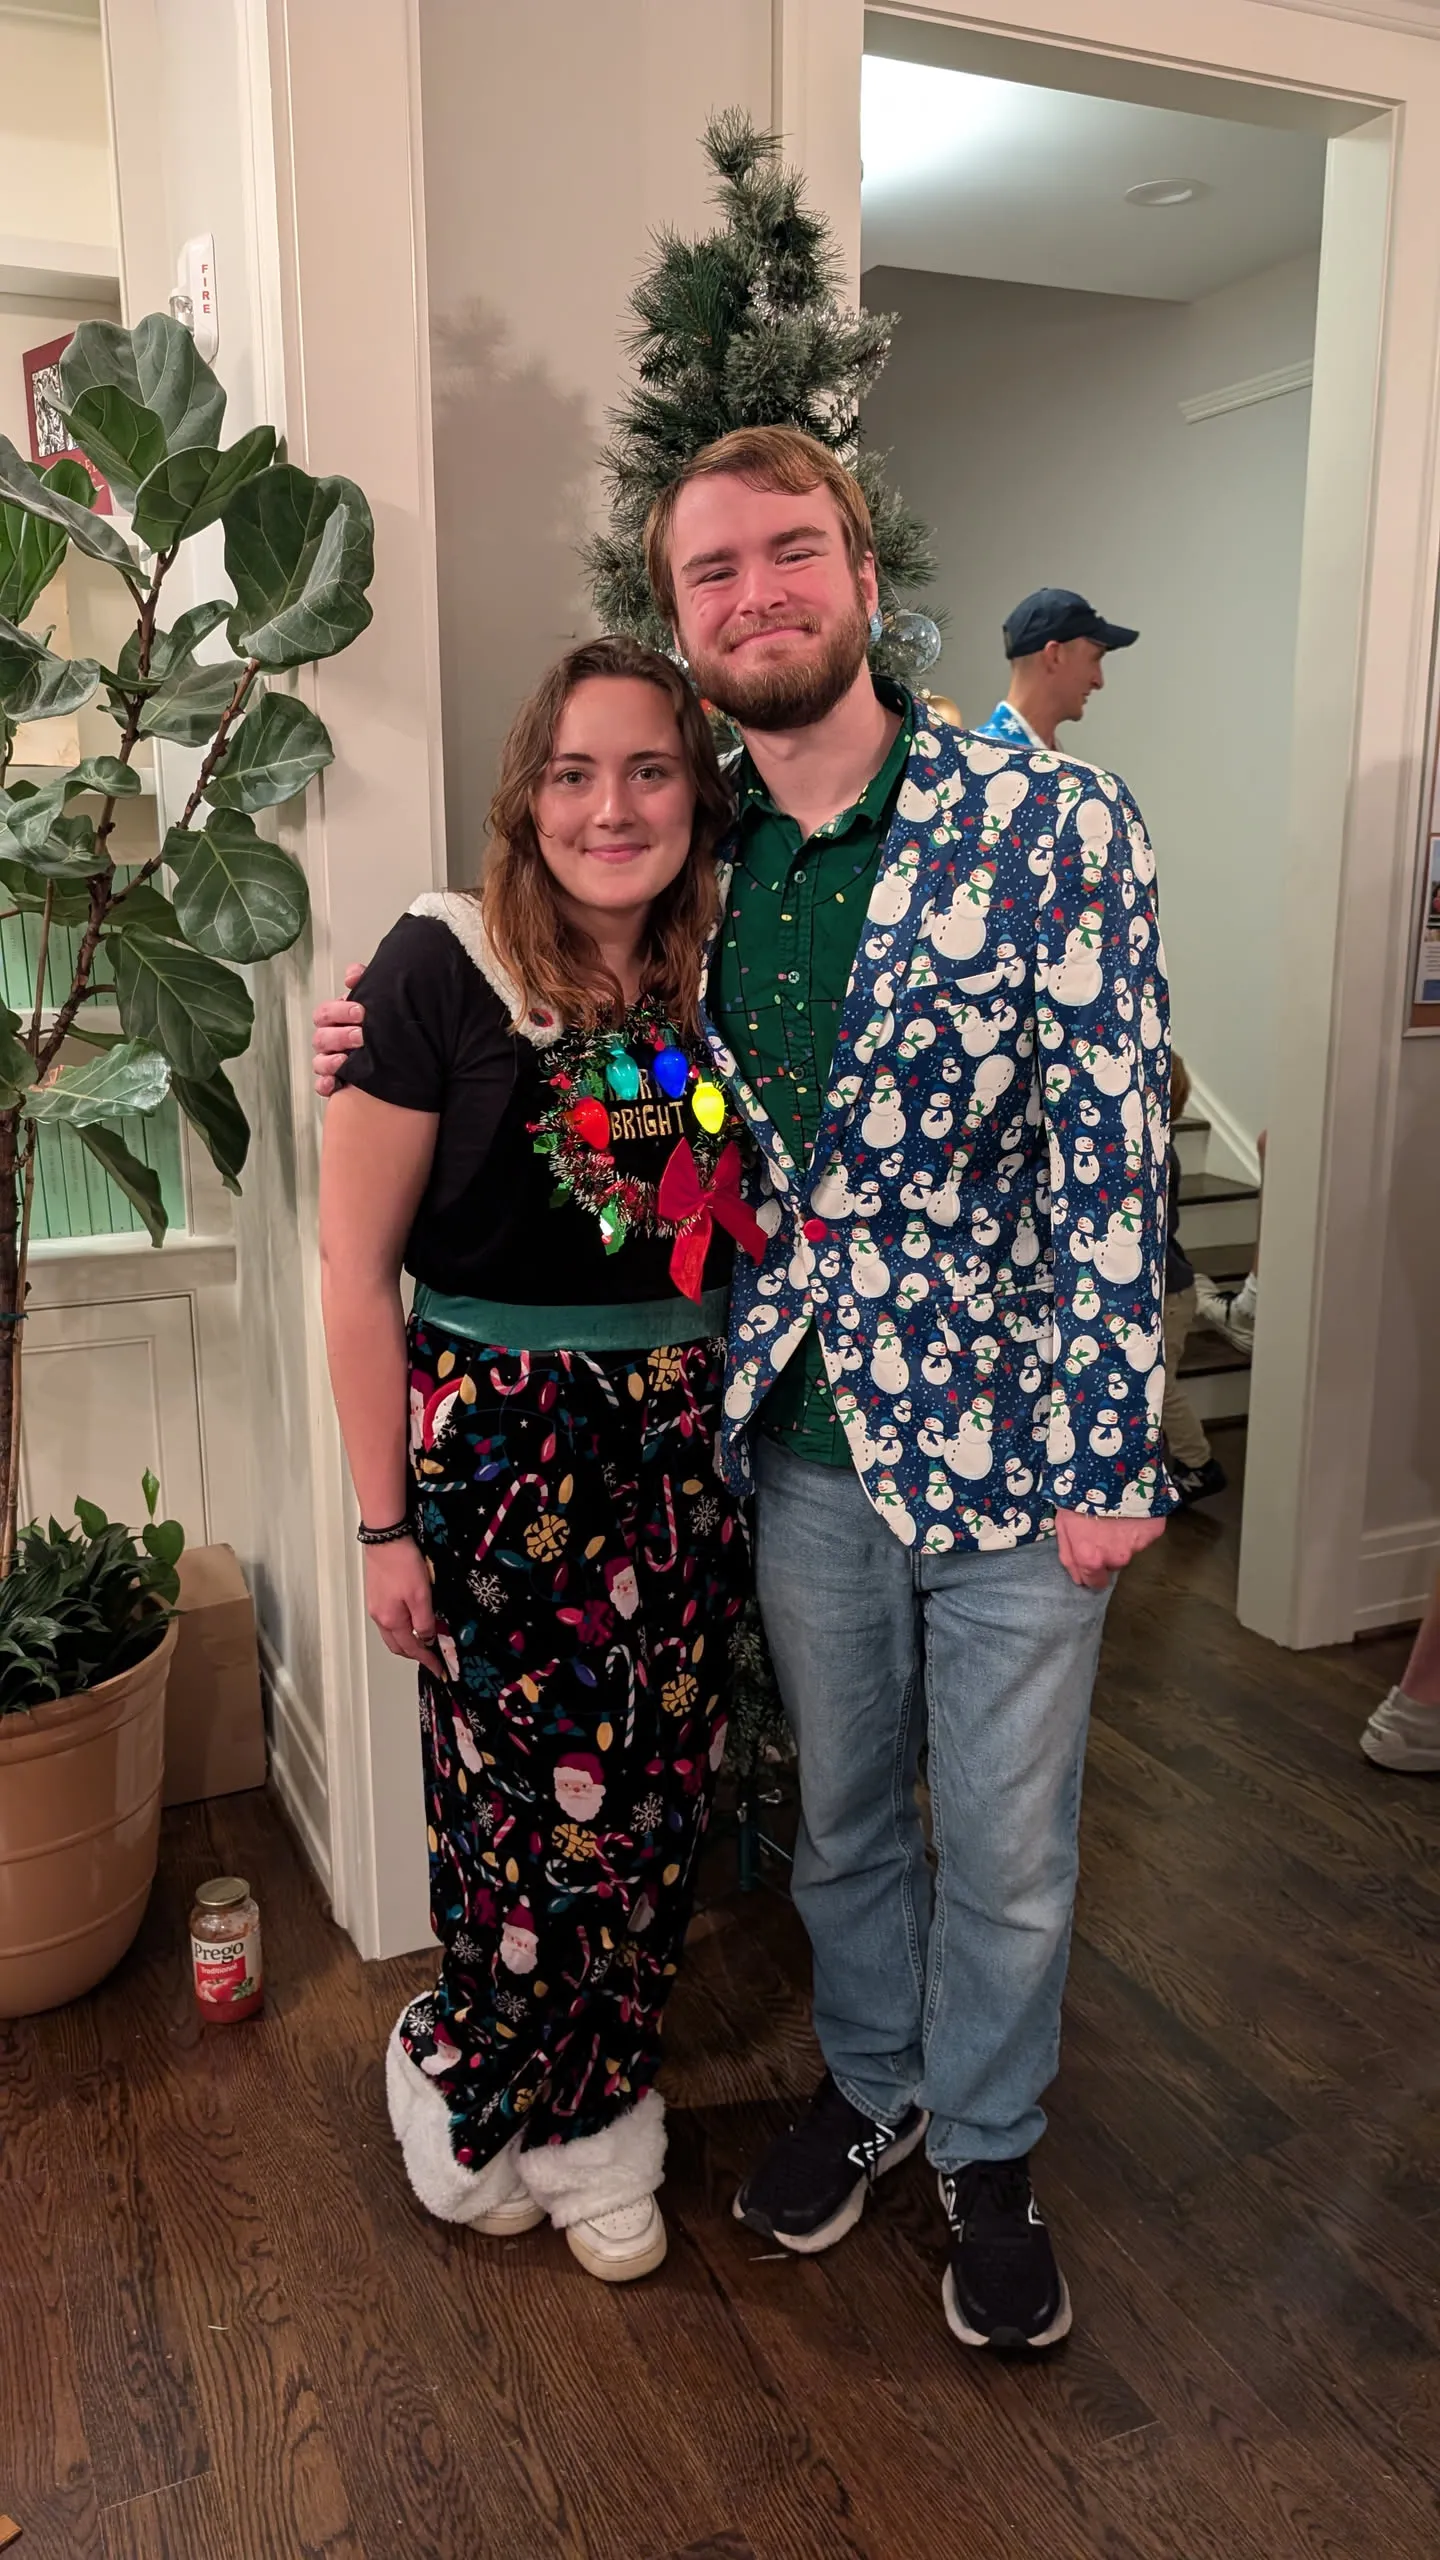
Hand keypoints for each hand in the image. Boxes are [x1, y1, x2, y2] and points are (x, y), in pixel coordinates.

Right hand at [313, 961, 367, 1096]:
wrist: (398, 1052)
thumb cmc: (376, 1022)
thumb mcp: (373, 1000)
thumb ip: (362, 981)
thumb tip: (352, 974)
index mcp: (335, 1020)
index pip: (325, 1013)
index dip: (339, 1011)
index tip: (361, 1011)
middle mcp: (329, 1041)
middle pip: (321, 1037)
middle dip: (340, 1036)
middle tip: (361, 1035)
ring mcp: (329, 1062)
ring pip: (319, 1062)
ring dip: (331, 1061)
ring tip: (346, 1060)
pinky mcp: (334, 1082)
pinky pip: (322, 1085)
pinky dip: (325, 1084)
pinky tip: (335, 1083)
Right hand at [363, 1537, 446, 1678]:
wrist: (386, 1539)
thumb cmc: (403, 1563)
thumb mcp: (421, 1595)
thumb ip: (425, 1621)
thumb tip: (427, 1639)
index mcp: (392, 1620)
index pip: (412, 1648)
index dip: (427, 1660)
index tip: (439, 1670)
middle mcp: (380, 1617)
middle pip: (398, 1646)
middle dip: (415, 1655)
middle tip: (432, 1658)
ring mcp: (376, 1607)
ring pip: (392, 1635)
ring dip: (407, 1643)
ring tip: (423, 1642)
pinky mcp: (376, 1596)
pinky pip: (389, 1622)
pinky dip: (400, 1629)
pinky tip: (409, 1623)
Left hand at [1055, 1508, 1165, 1591]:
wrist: (1108, 1472)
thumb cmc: (1078, 1498)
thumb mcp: (1063, 1526)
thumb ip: (1069, 1556)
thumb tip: (1078, 1579)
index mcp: (1091, 1559)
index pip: (1095, 1582)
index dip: (1092, 1573)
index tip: (1092, 1560)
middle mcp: (1117, 1558)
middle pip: (1113, 1563)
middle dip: (1108, 1551)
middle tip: (1103, 1529)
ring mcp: (1138, 1546)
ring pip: (1129, 1548)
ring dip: (1123, 1537)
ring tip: (1116, 1516)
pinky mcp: (1153, 1532)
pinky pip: (1144, 1534)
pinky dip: (1138, 1525)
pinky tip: (1131, 1511)